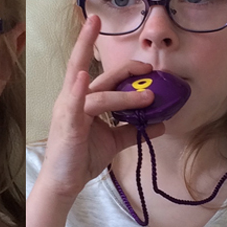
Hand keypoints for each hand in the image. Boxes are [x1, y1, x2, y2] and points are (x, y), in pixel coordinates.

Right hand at [38, 16, 165, 203]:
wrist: (65, 182)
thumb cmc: (81, 157)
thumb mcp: (113, 140)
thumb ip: (133, 129)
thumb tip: (161, 123)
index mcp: (80, 98)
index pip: (91, 69)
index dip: (100, 50)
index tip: (122, 44)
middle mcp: (71, 98)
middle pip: (88, 68)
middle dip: (111, 59)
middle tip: (143, 63)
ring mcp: (68, 110)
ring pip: (97, 92)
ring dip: (124, 93)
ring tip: (149, 96)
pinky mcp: (67, 124)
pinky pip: (75, 104)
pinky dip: (79, 90)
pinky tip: (84, 79)